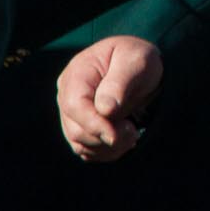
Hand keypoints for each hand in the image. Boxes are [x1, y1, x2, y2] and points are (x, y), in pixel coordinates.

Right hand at [58, 36, 162, 161]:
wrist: (142, 67)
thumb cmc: (138, 59)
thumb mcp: (136, 60)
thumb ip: (119, 82)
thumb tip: (104, 110)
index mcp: (77, 73)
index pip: (75, 105)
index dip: (94, 124)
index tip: (116, 134)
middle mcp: (67, 95)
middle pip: (75, 128)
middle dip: (106, 136)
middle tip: (133, 131)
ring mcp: (71, 113)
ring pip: (80, 143)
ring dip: (108, 147)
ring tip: (132, 135)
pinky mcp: (80, 127)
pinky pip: (86, 149)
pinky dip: (106, 151)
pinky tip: (125, 141)